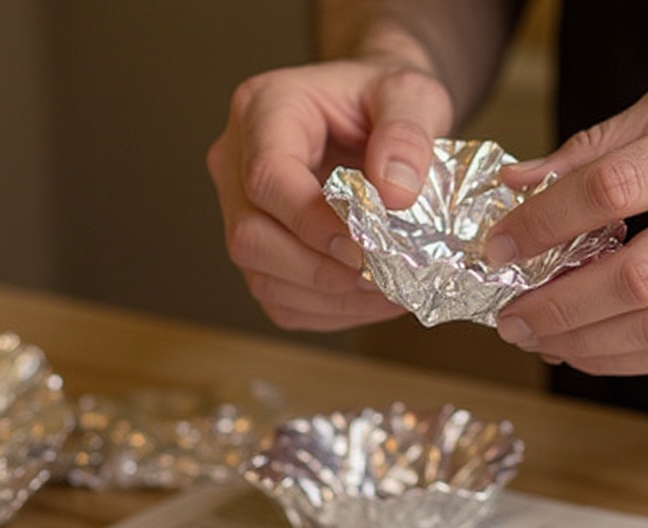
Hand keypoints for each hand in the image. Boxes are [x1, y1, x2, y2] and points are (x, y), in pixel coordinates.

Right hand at [207, 59, 451, 330]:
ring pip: (263, 279)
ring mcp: (240, 215)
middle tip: (382, 275)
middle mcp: (235, 165)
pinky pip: (282, 303)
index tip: (365, 246)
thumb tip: (394, 194)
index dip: (312, 221)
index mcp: (262, 111)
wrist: (375, 117)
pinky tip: (373, 299)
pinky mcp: (260, 256)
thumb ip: (408, 133)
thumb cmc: (383, 101)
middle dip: (320, 269)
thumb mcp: (411, 95)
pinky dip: (330, 312)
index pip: (266, 178)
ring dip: (330, 298)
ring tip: (390, 290)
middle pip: (251, 238)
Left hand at [484, 72, 647, 373]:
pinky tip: (585, 352)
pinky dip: (624, 360)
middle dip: (557, 306)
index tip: (499, 246)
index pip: (614, 189)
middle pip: (635, 278)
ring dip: (583, 343)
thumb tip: (518, 184)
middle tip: (510, 316)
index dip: (545, 224)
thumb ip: (598, 145)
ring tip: (538, 338)